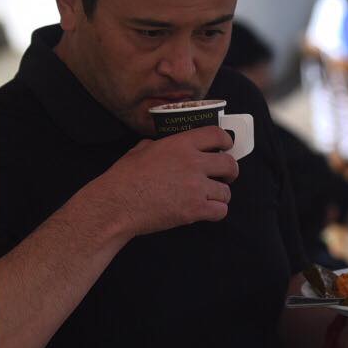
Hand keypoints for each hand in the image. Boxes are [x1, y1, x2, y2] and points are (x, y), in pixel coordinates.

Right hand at [87, 127, 239, 237]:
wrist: (116, 204)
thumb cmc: (124, 178)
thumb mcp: (141, 150)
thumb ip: (159, 145)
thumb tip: (163, 145)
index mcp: (180, 144)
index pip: (216, 134)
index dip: (226, 141)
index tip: (227, 148)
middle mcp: (192, 163)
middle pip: (229, 164)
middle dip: (230, 171)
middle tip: (225, 176)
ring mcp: (196, 187)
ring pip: (226, 191)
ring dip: (220, 195)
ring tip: (210, 197)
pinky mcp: (195, 210)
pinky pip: (221, 211)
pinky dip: (216, 212)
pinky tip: (206, 211)